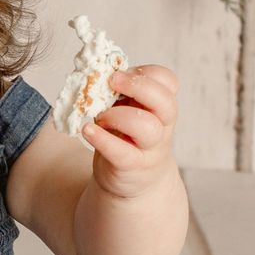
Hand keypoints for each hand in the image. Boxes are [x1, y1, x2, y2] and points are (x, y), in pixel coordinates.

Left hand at [83, 65, 178, 198]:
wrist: (134, 181)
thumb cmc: (127, 138)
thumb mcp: (128, 111)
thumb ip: (119, 93)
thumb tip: (95, 72)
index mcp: (161, 106)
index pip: (168, 81)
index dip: (146, 73)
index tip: (121, 72)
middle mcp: (162, 125)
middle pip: (165, 102)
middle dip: (138, 86)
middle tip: (112, 82)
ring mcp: (150, 148)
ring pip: (148, 127)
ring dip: (119, 116)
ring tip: (100, 116)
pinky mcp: (132, 166)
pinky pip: (121, 152)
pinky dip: (102, 139)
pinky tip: (87, 130)